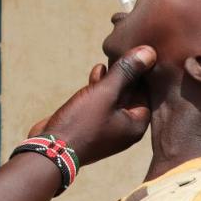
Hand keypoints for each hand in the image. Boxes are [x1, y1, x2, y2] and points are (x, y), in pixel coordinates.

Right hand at [37, 46, 155, 165]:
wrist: (50, 150)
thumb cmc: (81, 123)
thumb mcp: (105, 93)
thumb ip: (126, 72)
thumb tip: (150, 52)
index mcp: (136, 125)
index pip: (147, 91)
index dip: (142, 71)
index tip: (138, 50)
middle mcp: (125, 128)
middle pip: (132, 94)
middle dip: (126, 73)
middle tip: (122, 51)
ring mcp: (107, 128)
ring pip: (115, 97)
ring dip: (112, 79)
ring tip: (107, 61)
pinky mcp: (91, 125)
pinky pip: (101, 103)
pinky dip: (100, 88)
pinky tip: (97, 72)